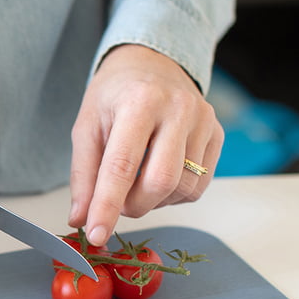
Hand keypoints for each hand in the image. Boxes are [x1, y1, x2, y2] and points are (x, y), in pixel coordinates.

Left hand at [68, 44, 222, 246]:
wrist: (151, 63)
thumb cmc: (115, 96)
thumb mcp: (87, 127)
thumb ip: (83, 175)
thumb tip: (80, 219)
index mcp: (140, 101)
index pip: (122, 166)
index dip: (107, 207)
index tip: (96, 235)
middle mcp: (179, 109)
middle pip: (160, 182)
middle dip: (133, 206)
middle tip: (117, 201)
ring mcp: (204, 121)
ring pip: (182, 189)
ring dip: (153, 202)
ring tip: (136, 183)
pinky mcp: (218, 135)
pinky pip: (198, 187)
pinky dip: (173, 195)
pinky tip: (158, 176)